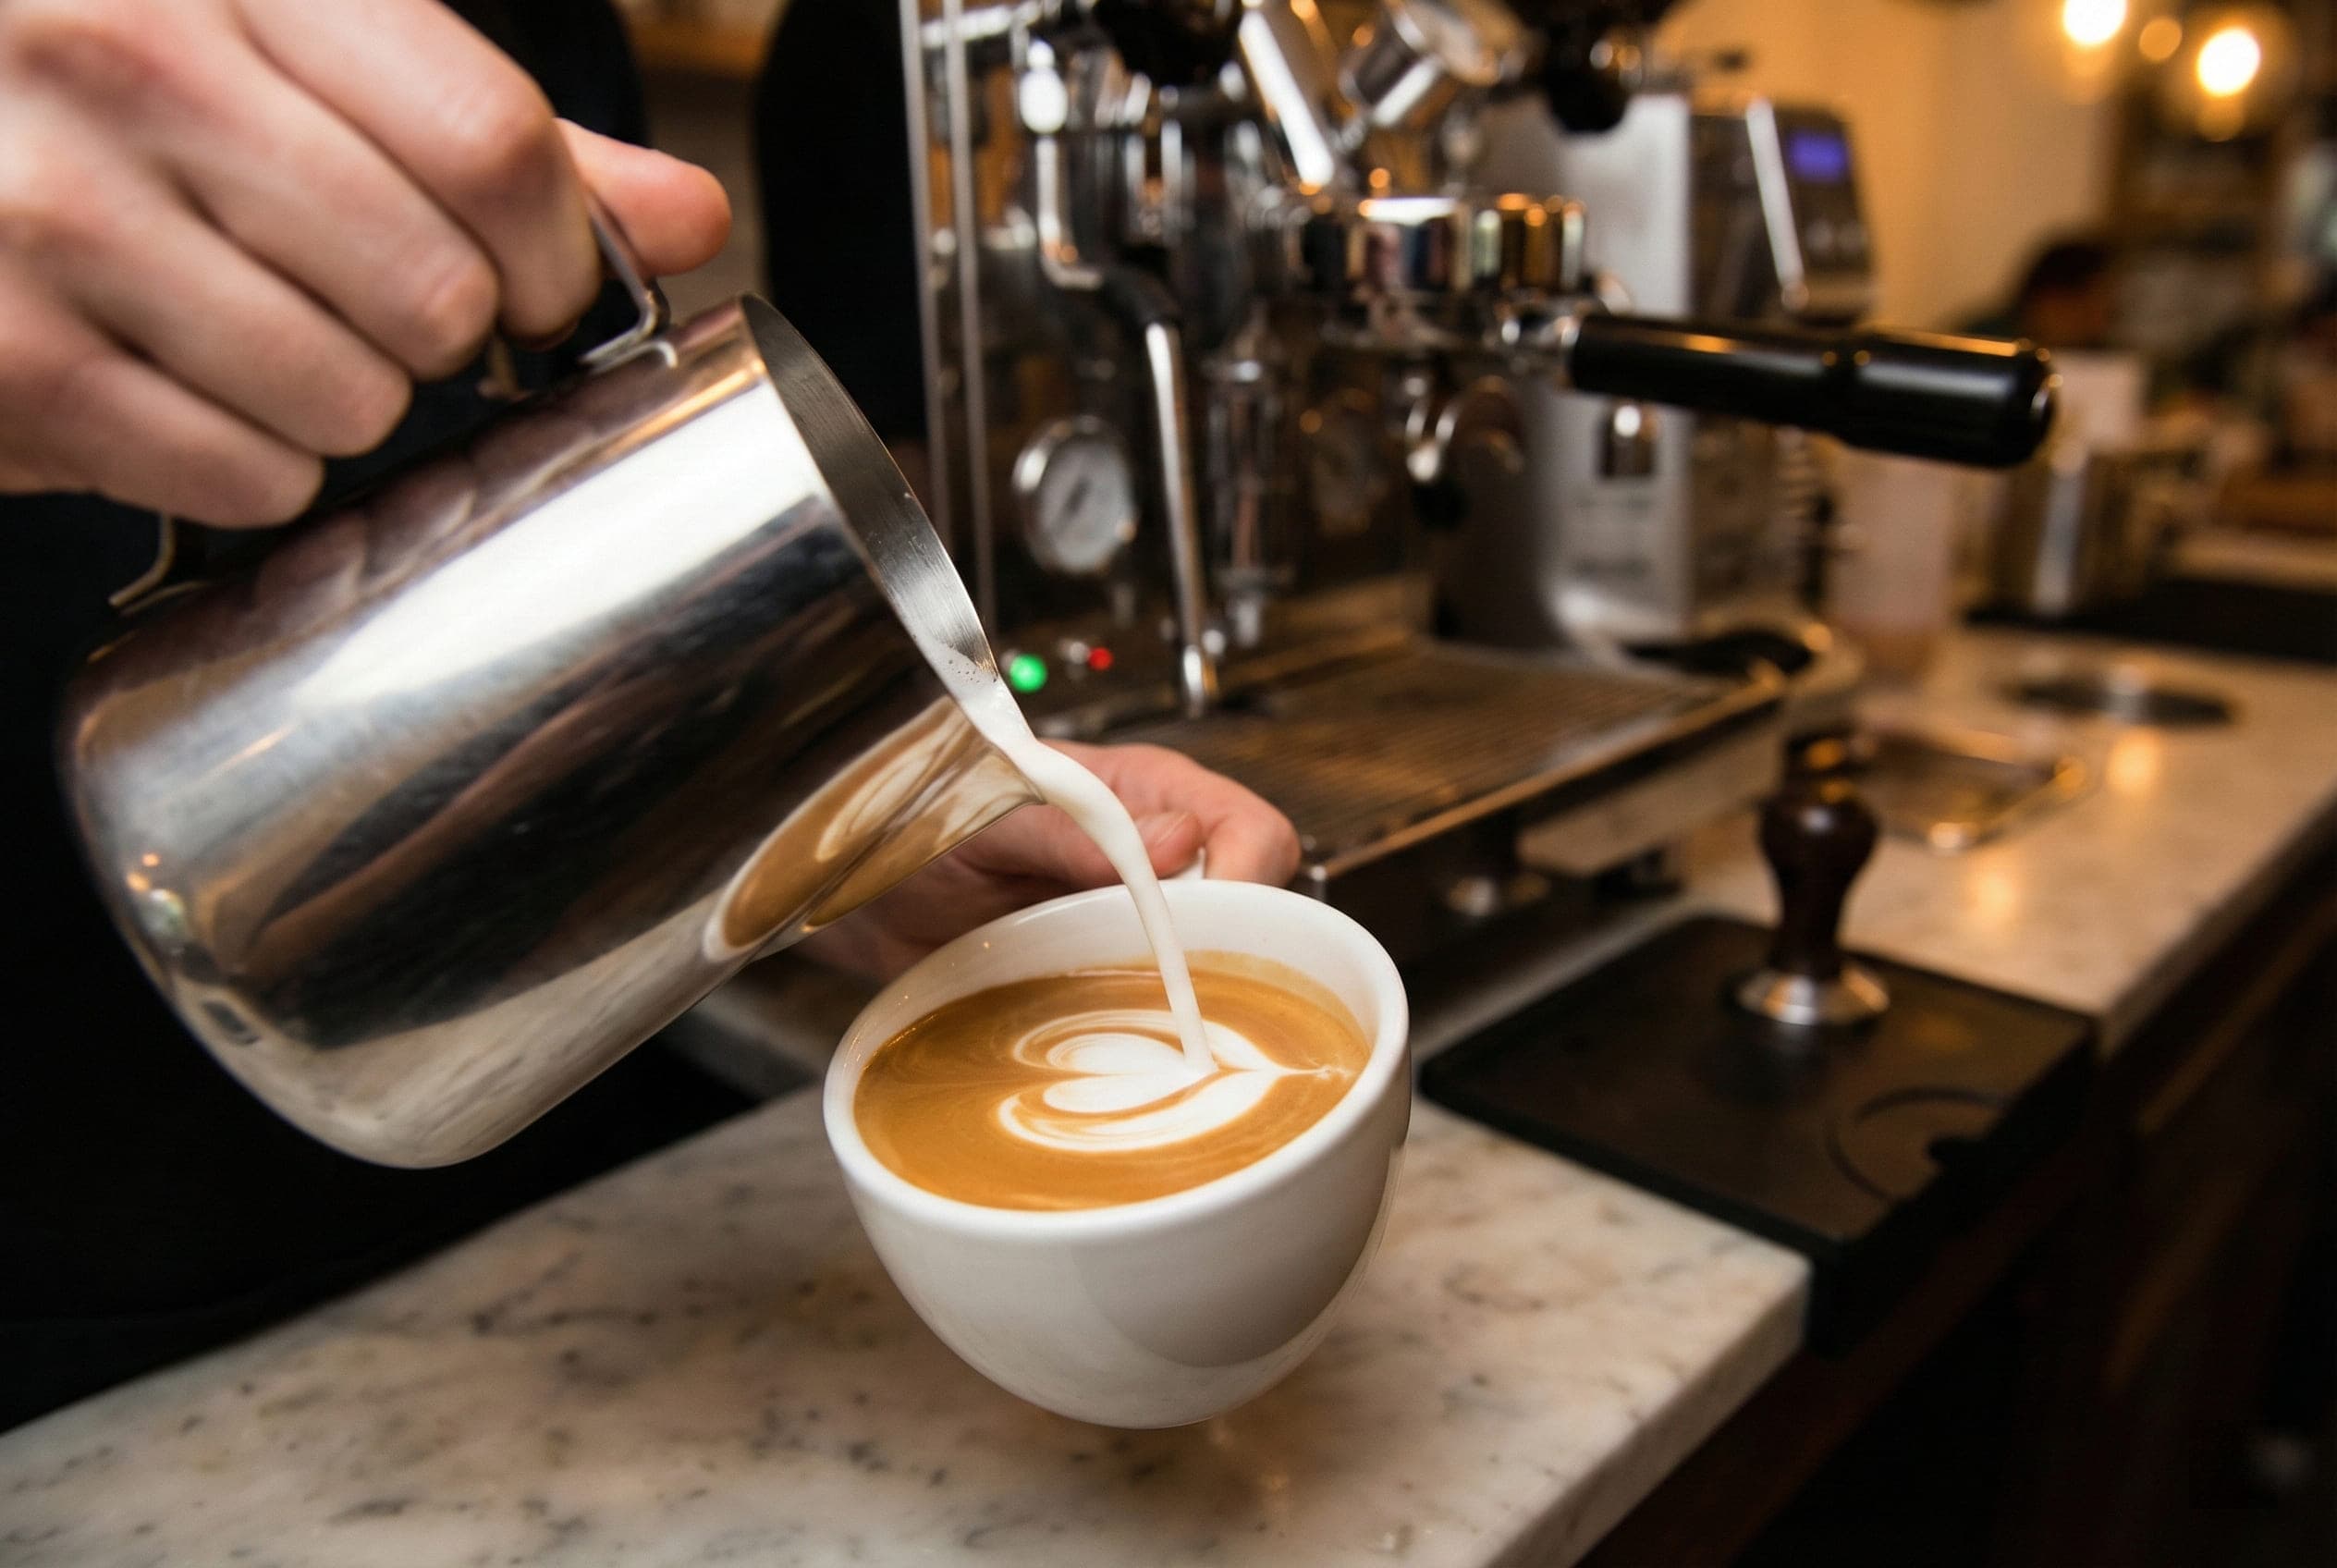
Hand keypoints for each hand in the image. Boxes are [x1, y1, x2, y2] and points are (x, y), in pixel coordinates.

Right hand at [0, 0, 729, 524]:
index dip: (559, 251)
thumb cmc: (121, 104)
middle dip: (446, 337)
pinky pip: (247, 477)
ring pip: (353, 400)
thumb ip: (494, 137)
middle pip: (437, 290)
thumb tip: (694, 217)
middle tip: (381, 315)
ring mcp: (53, 213)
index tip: (545, 290)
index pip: (489, 138)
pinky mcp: (13, 362)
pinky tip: (186, 392)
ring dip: (348, 407)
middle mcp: (127, 61)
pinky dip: (252, 469)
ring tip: (260, 340)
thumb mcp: (303, 64)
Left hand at [805, 742, 1301, 980]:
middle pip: (1255, 904)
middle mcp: (1152, 856)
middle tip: (1182, 992)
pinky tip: (1118, 1043)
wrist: (856, 886)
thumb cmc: (916, 820)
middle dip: (1237, 951)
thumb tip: (1176, 842)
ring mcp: (1130, 920)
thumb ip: (1069, 827)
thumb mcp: (984, 814)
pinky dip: (1147, 1028)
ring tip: (1148, 1024)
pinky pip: (1154, 1005)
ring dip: (1193, 998)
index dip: (1250, 879)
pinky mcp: (1101, 973)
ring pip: (1215, 962)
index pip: (1248, 829)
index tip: (1215, 925)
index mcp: (1141, 791)